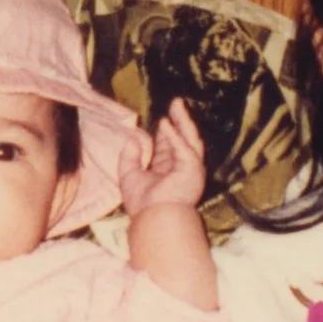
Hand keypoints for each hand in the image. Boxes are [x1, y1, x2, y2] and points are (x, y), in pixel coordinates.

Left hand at [117, 98, 207, 216]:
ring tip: (177, 106)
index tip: (161, 118)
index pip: (169, 146)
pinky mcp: (192, 169)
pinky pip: (184, 148)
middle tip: (176, 103)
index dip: (166, 131)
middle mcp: (181, 167)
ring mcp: (190, 168)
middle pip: (182, 138)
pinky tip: (166, 124)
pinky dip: (175, 136)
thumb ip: (129, 156)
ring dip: (183, 121)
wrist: (154, 218)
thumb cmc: (143, 203)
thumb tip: (132, 138)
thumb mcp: (129, 175)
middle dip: (180, 120)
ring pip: (190, 139)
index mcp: (168, 170)